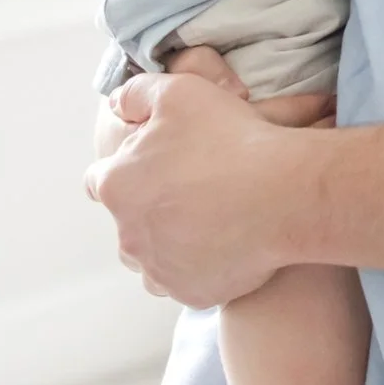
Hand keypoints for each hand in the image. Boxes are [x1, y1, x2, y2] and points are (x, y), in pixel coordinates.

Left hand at [84, 65, 332, 306]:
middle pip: (128, 221)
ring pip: (152, 256)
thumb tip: (115, 107)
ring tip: (205, 219)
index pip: (100, 181)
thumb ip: (136, 95)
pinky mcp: (190, 293)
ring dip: (169, 240)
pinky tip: (222, 243)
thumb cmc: (231, 139)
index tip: (155, 163)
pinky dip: (197, 266)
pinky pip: (184, 280)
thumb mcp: (178, 92)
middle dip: (149, 207)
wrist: (283, 193)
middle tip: (189, 188)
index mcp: (116, 185)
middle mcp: (128, 234)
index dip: (127, 168)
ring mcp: (159, 269)